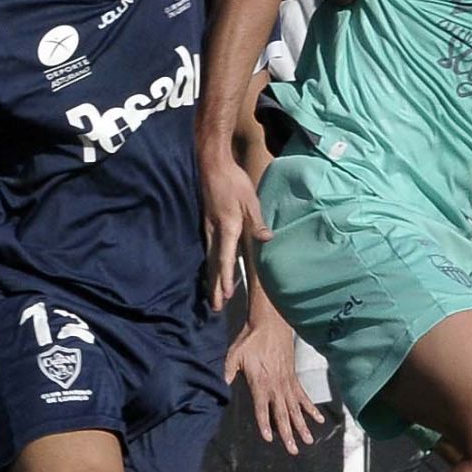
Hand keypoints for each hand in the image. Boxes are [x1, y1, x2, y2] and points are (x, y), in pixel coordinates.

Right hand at [200, 149, 268, 310]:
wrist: (210, 164)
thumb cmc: (233, 181)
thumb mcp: (250, 200)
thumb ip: (257, 222)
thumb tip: (267, 240)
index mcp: (227, 228)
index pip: (226, 259)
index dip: (226, 278)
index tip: (226, 296)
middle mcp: (214, 232)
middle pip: (213, 265)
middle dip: (214, 287)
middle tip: (215, 307)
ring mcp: (207, 229)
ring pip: (207, 259)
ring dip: (210, 279)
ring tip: (211, 295)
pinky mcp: (205, 224)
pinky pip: (206, 250)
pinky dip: (207, 265)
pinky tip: (208, 272)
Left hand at [225, 313, 322, 455]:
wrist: (270, 324)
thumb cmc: (249, 339)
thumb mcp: (234, 354)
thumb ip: (228, 371)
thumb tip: (223, 383)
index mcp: (260, 383)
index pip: (262, 408)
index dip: (265, 424)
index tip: (269, 438)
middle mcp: (276, 386)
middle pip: (282, 414)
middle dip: (288, 433)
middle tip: (293, 450)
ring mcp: (287, 382)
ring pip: (295, 409)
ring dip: (302, 425)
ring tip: (308, 440)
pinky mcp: (294, 377)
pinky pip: (303, 396)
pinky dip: (311, 408)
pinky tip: (318, 419)